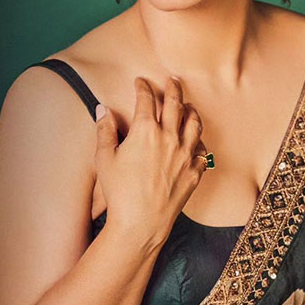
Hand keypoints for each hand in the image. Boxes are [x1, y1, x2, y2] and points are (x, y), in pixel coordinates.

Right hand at [93, 76, 206, 243]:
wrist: (141, 224)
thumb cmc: (119, 193)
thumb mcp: (104, 159)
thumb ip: (105, 131)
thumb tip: (102, 109)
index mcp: (145, 131)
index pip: (146, 99)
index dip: (143, 87)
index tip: (141, 82)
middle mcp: (170, 138)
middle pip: (175, 104)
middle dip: (173, 88)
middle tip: (172, 80)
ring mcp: (185, 154)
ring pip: (194, 123)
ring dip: (191, 110)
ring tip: (188, 105)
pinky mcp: (194, 172)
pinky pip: (203, 150)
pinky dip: (199, 141)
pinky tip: (196, 140)